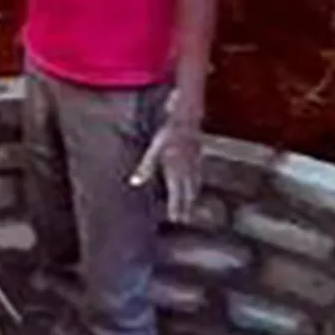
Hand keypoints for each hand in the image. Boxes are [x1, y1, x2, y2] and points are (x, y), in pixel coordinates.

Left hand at [130, 100, 204, 223]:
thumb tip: (135, 183)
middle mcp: (188, 169)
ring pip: (195, 185)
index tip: (175, 219)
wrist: (188, 115)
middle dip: (186, 207)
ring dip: (192, 198)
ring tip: (191, 208)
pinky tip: (195, 184)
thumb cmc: (168, 131)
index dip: (176, 208)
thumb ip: (146, 168)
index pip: (177, 194)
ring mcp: (195, 163)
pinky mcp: (199, 155)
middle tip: (184, 219)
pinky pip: (198, 175)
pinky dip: (196, 184)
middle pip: (188, 193)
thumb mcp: (154, 148)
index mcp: (176, 170)